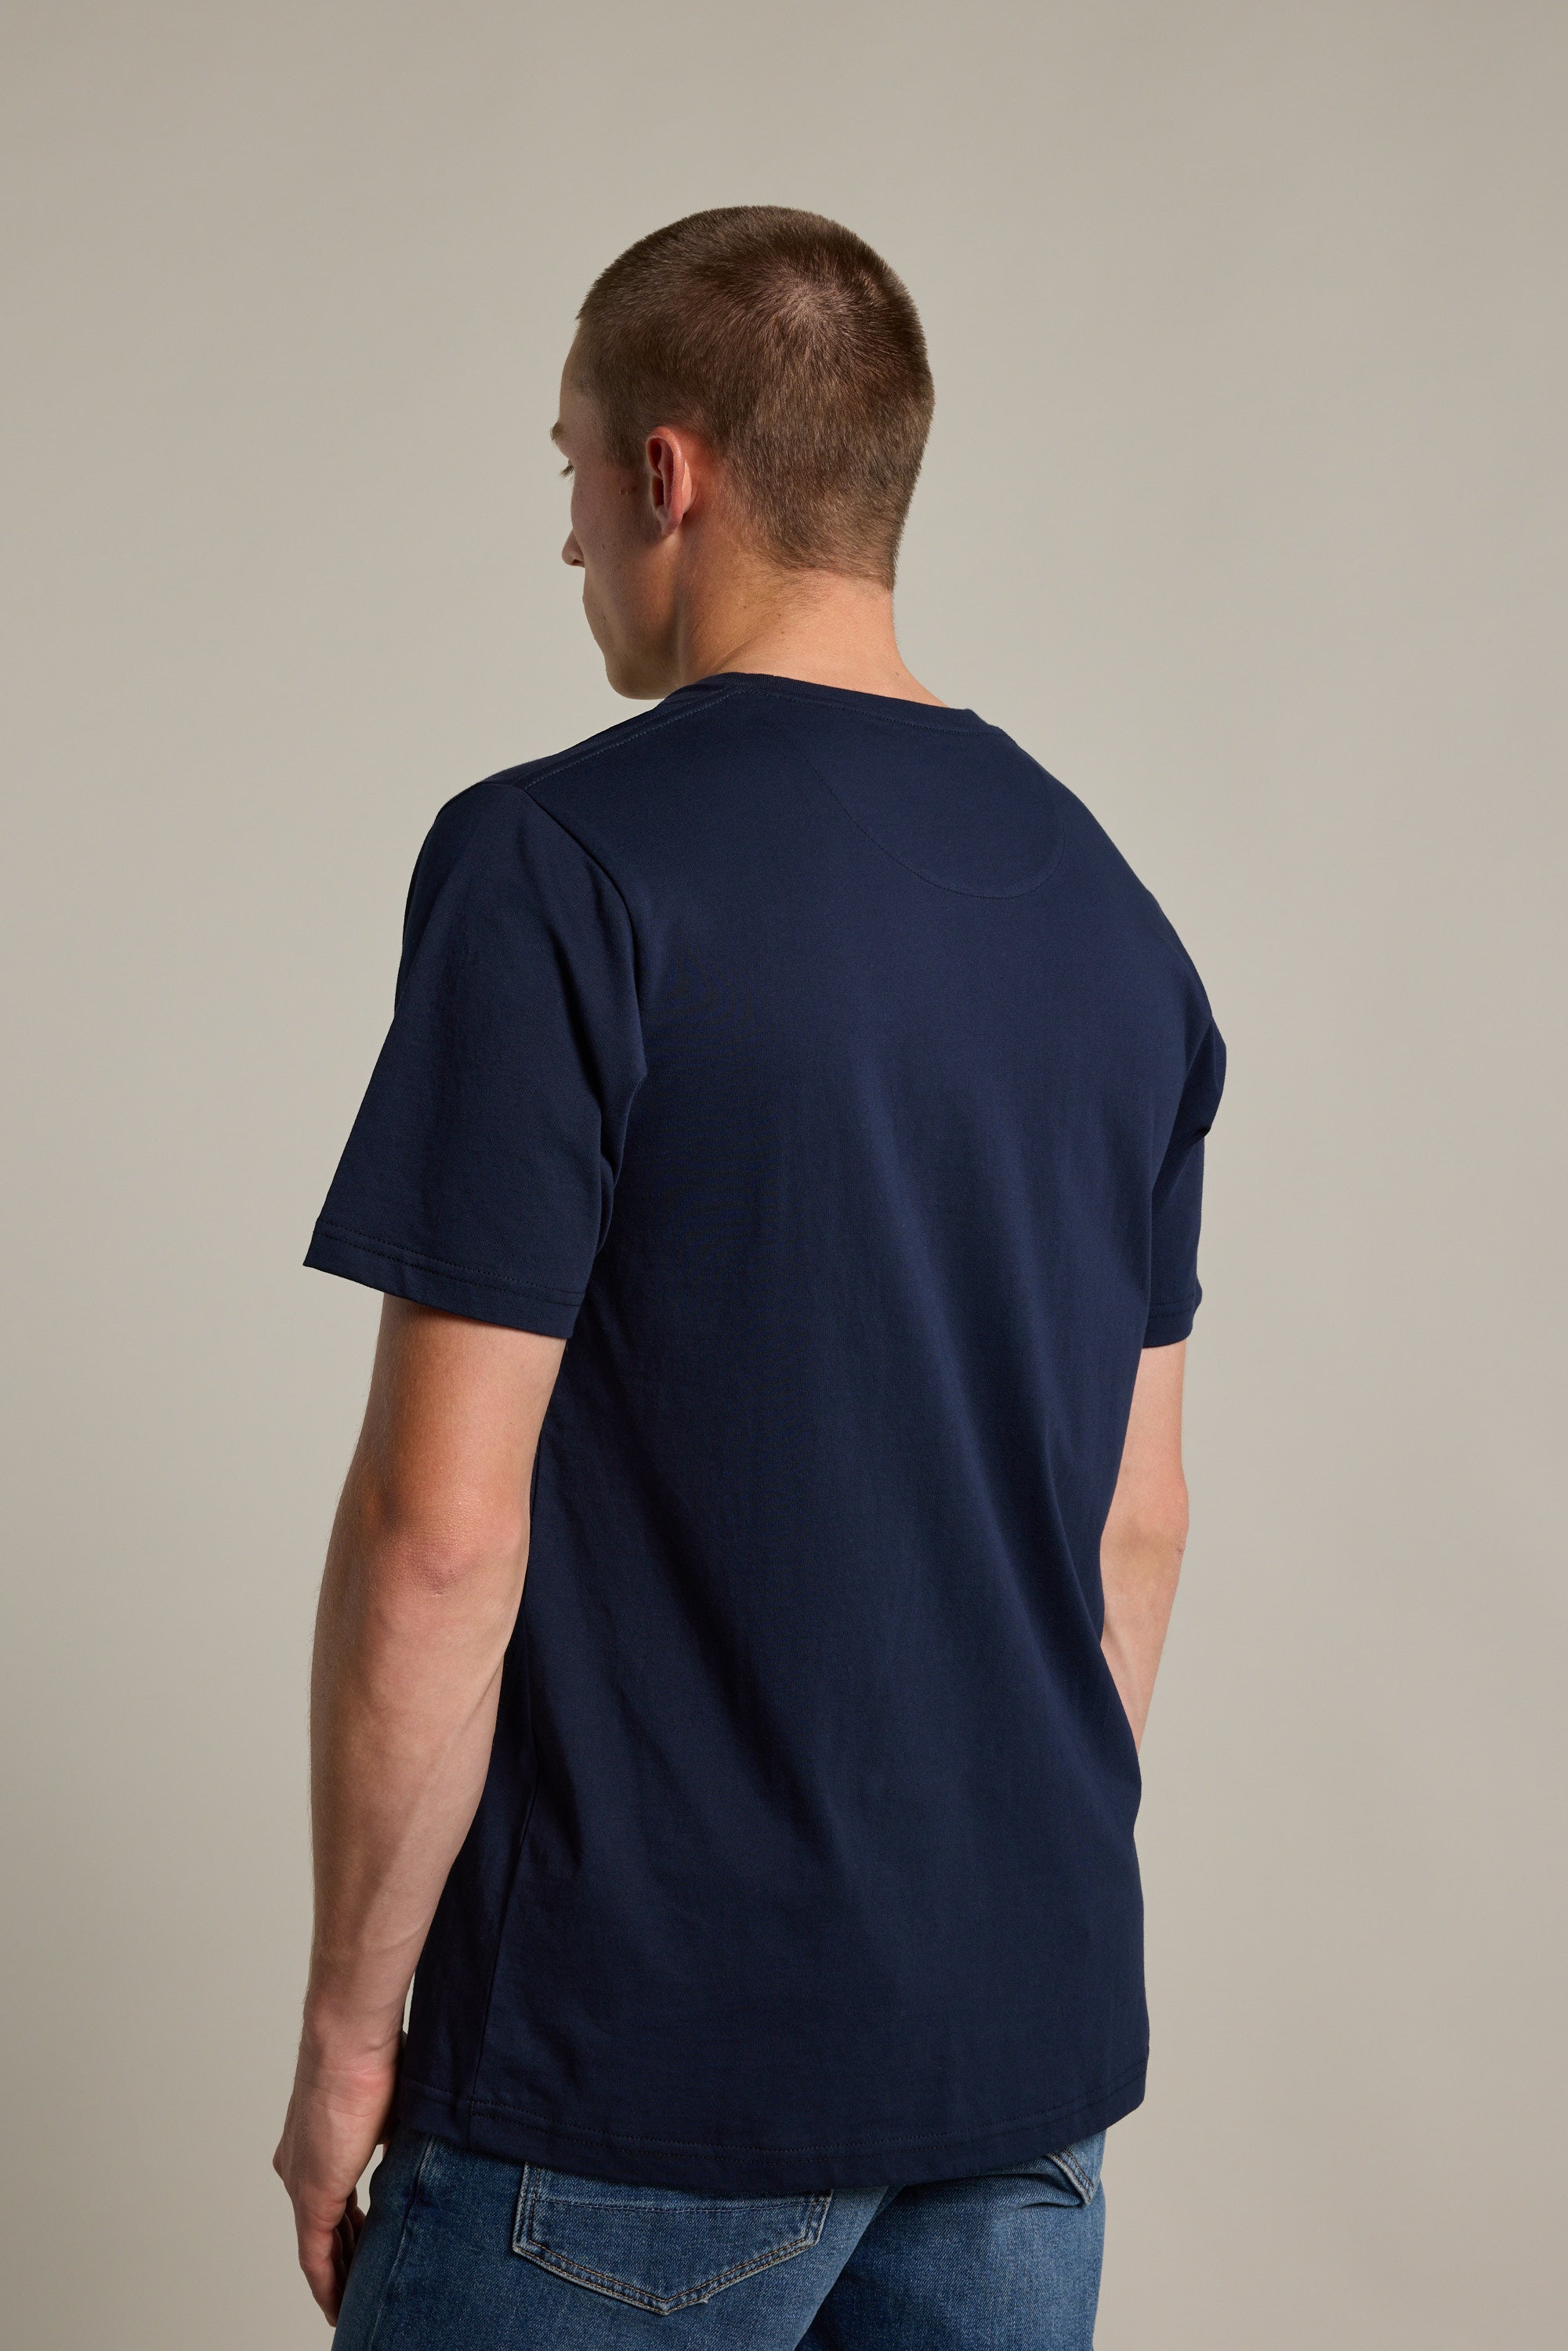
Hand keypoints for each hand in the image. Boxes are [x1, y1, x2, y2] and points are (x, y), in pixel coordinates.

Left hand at [274, 2035, 398, 2322]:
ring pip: (321, 2246)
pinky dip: (328, 2284)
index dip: (353, 2225)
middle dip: (349, 2255)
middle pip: (327, 2225)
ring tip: (357, 2302)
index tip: (369, 2241)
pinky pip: (317, 2258)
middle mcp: (300, 2166)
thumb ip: (402, 2133)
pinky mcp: (310, 2197)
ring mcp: (302, 2182)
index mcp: (317, 2141)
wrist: (350, 2038)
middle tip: (367, 2282)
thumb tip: (431, 2142)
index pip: (335, 2196)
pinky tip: (338, 2308)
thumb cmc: (376, 2053)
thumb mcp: (397, 2103)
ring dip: (341, 2274)